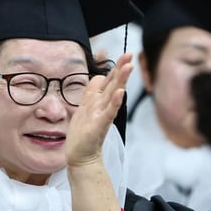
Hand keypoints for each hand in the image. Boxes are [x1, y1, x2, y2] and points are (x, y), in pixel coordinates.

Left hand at [65, 52, 132, 166]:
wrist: (81, 156)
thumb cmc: (83, 133)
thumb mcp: (85, 106)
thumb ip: (93, 92)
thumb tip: (100, 77)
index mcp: (98, 100)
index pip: (108, 80)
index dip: (114, 67)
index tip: (124, 55)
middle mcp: (102, 106)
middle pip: (113, 83)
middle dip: (121, 68)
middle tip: (130, 54)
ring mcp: (102, 115)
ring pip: (113, 94)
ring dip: (120, 80)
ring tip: (128, 67)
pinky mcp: (99, 125)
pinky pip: (108, 112)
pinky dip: (115, 102)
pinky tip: (121, 93)